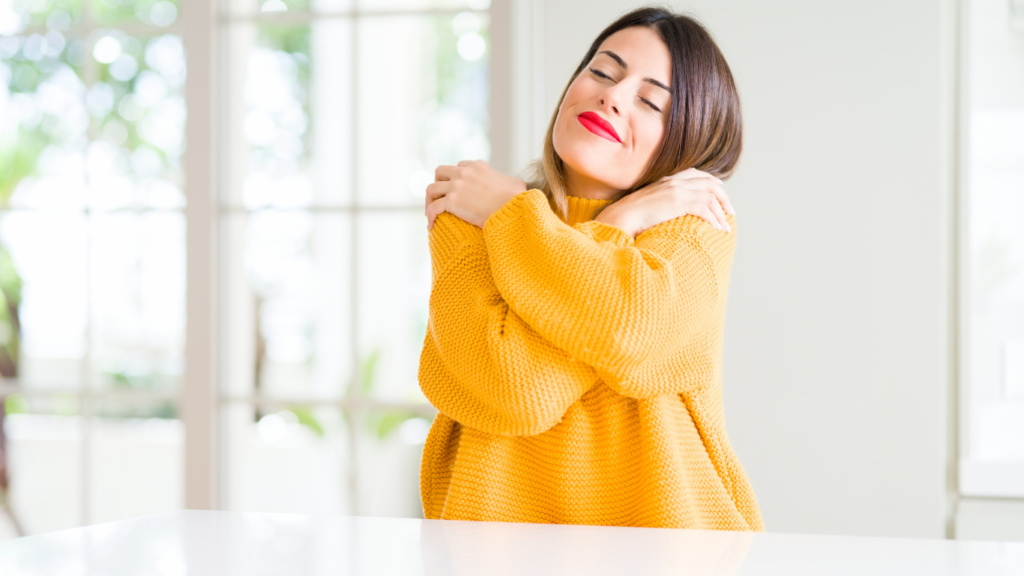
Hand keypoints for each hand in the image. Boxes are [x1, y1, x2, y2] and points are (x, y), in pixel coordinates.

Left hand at [425, 160, 527, 230]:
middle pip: (440, 171)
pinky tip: (431, 226)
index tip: (455, 188)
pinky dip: (430, 216)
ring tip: (430, 212)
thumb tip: (514, 184)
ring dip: (428, 200)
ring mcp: (457, 186)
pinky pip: (433, 208)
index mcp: (478, 166)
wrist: (512, 210)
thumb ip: (509, 180)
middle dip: (437, 183)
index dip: (455, 177)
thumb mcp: (515, 183)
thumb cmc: (517, 200)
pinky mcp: (452, 201)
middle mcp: (464, 173)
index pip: (460, 166)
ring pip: (431, 188)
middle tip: (439, 197)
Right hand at [594, 168, 734, 236]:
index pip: (696, 174)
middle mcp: (674, 181)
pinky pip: (705, 208)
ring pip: (710, 197)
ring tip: (725, 227)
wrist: (620, 218)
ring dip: (721, 213)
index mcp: (667, 179)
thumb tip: (668, 212)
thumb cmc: (629, 216)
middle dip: (724, 198)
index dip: (712, 182)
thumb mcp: (647, 203)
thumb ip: (661, 201)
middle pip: (710, 183)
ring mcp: (676, 190)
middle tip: (730, 213)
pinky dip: (714, 219)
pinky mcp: (678, 201)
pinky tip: (717, 229)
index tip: (720, 194)